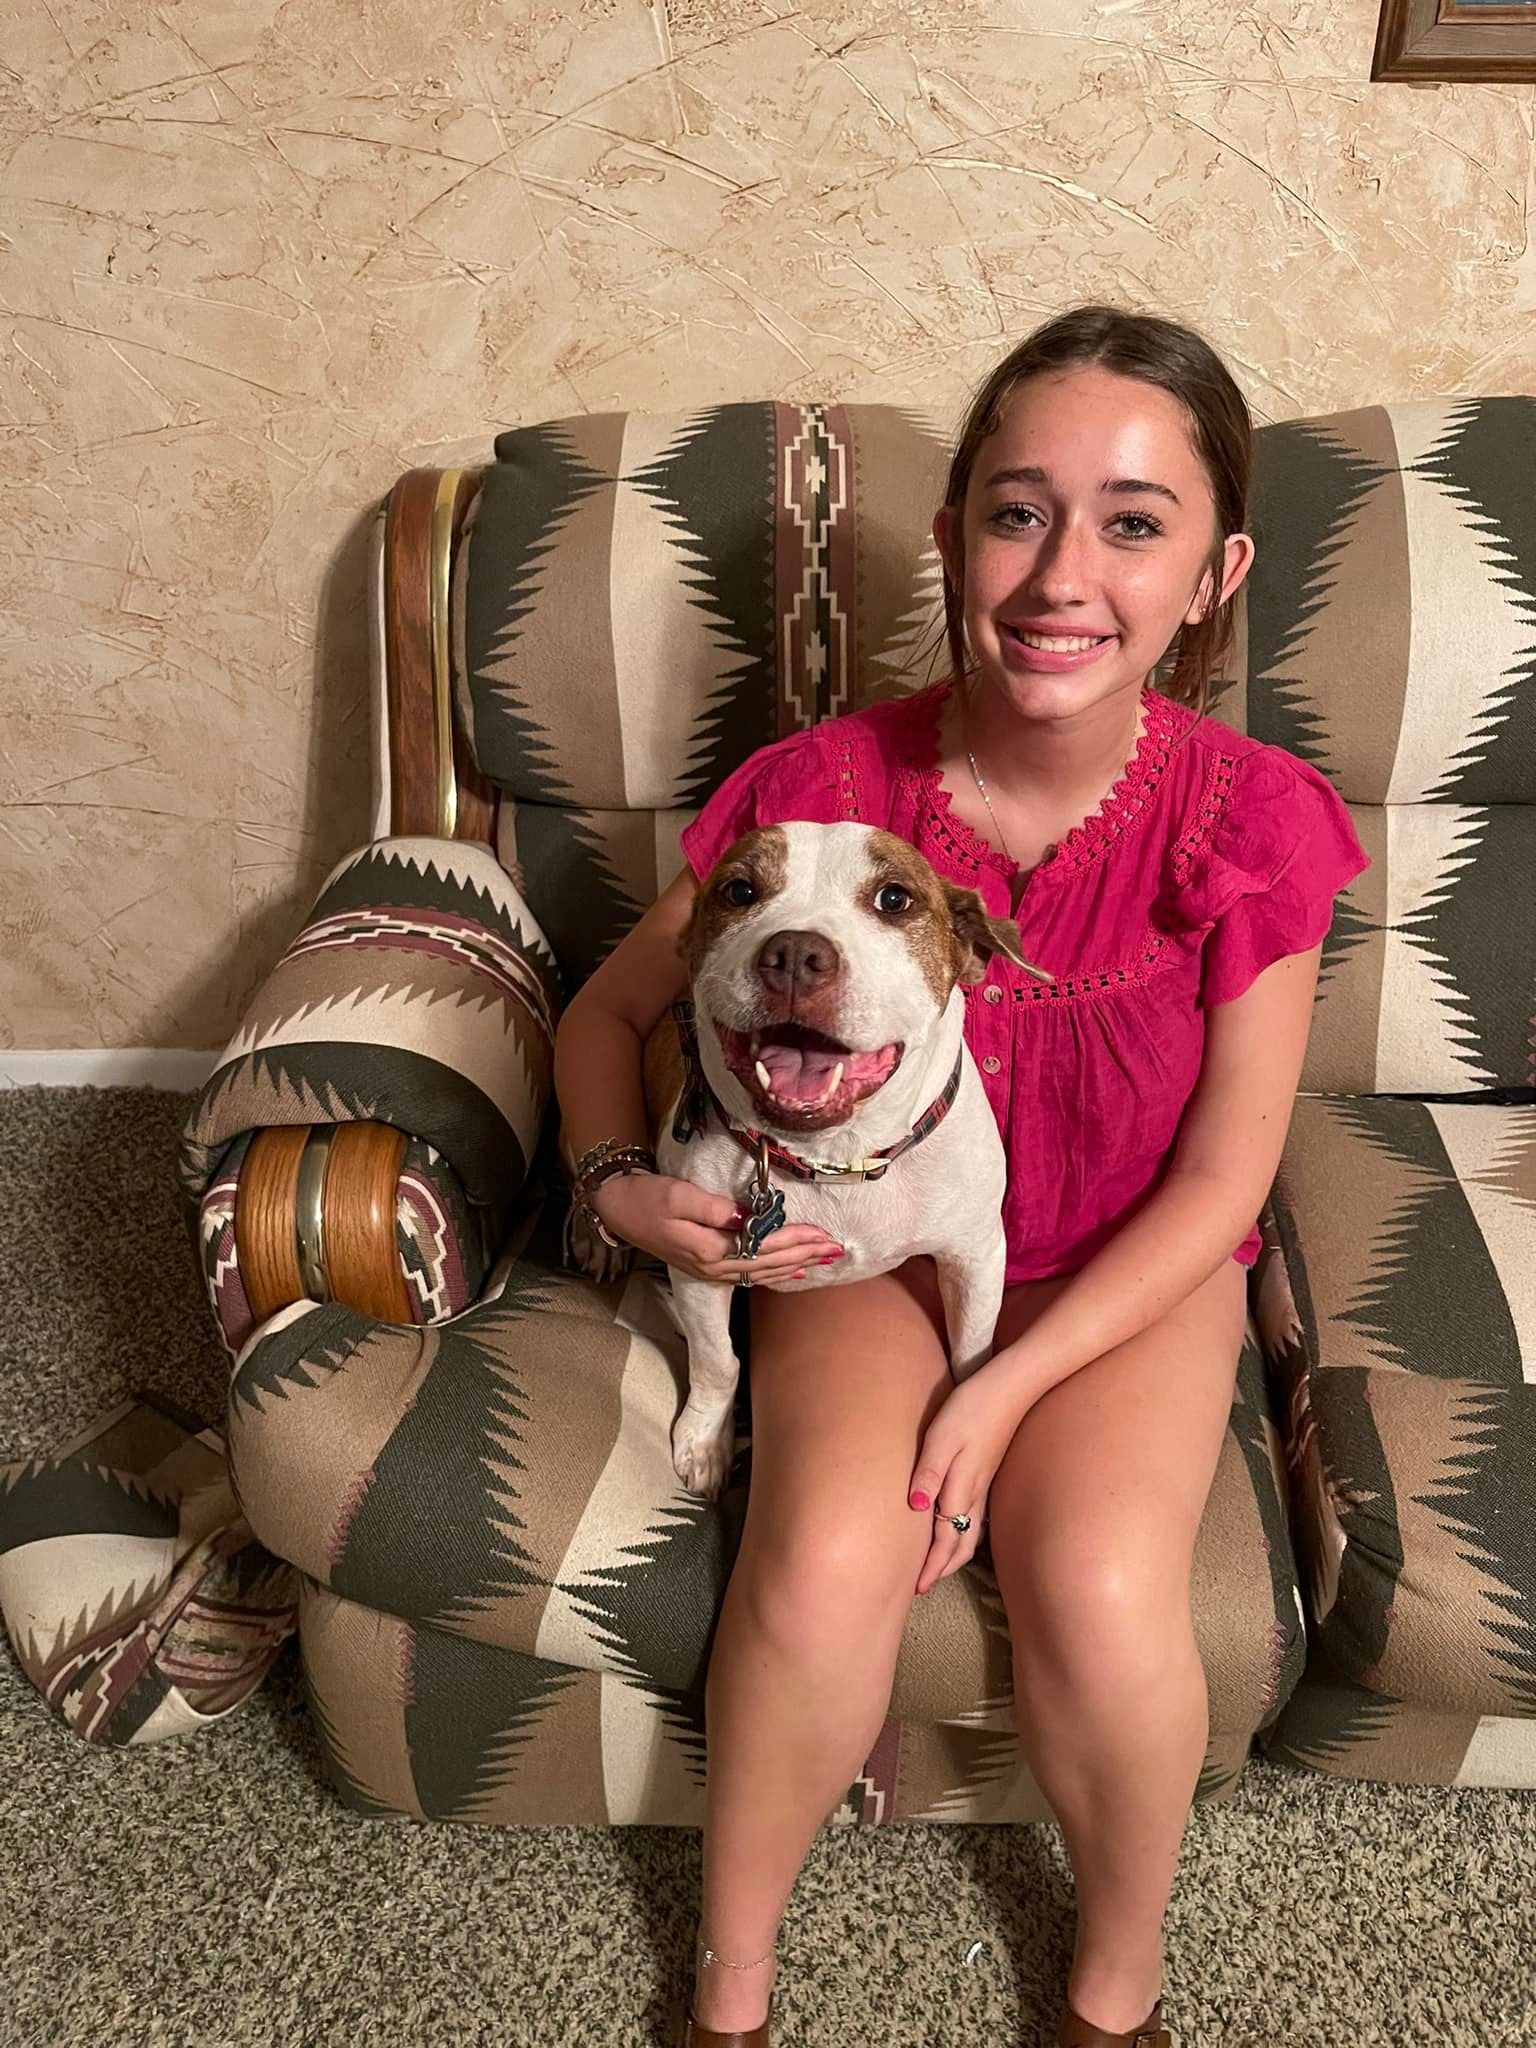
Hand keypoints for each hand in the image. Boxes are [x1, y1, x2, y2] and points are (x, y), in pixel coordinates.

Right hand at [591, 1172, 843, 1286]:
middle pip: (768, 1263)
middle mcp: (713, 1267)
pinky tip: (792, 1272)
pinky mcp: (707, 1266)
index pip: (763, 1247)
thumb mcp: (678, 1195)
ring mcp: (710, 1270)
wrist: (617, 1208)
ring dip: (795, 1264)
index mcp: (709, 1250)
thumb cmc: (647, 1198)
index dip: (794, 1240)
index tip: (822, 1233)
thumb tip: (748, 1217)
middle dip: (804, 1255)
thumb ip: (713, 1208)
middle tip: (836, 1249)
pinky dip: (775, 1272)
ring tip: (824, 1259)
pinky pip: (749, 1274)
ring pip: (762, 1272)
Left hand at [908, 1370, 1028, 1595]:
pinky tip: (953, 1526)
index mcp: (961, 1488)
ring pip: (970, 1532)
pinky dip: (961, 1533)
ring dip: (954, 1553)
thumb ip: (928, 1474)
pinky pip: (974, 1517)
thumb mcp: (941, 1437)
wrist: (1010, 1388)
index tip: (917, 1588)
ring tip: (938, 1564)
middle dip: (943, 1567)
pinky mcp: (986, 1473)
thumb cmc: (970, 1409)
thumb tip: (915, 1508)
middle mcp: (974, 1494)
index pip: (945, 1539)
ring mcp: (983, 1484)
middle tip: (924, 1585)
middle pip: (960, 1543)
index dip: (932, 1565)